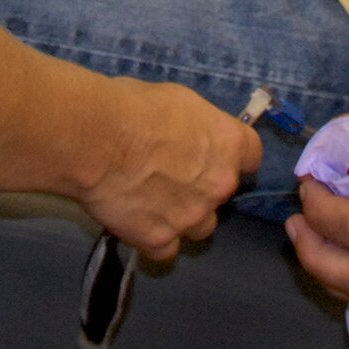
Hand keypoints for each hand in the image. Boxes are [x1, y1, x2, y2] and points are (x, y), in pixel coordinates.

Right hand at [77, 81, 262, 260]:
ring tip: (152, 201)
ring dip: (185, 216)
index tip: (213, 152)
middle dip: (202, 185)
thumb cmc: (132, 106)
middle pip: (222, 192)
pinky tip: (136, 221)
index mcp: (228, 143)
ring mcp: (192, 217)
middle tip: (168, 173)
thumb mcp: (175, 100)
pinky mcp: (161, 240)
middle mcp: (219, 184)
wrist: (97, 140)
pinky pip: (167, 248)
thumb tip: (184, 134)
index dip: (230, 154)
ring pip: (201, 226)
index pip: (251, 155)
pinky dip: (155, 237)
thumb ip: (192, 127)